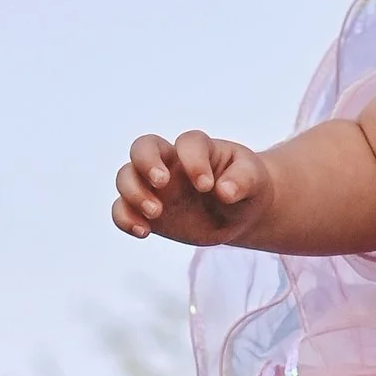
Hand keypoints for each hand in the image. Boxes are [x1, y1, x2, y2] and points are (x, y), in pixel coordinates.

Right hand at [113, 132, 269, 244]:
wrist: (237, 212)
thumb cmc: (244, 186)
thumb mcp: (253, 179)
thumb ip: (243, 180)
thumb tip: (224, 191)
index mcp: (198, 149)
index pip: (188, 143)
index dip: (193, 161)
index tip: (207, 186)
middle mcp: (171, 162)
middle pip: (142, 147)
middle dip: (146, 163)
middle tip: (163, 184)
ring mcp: (155, 186)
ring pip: (126, 176)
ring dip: (134, 193)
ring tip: (156, 213)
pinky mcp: (146, 211)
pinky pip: (122, 209)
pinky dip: (124, 219)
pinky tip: (143, 232)